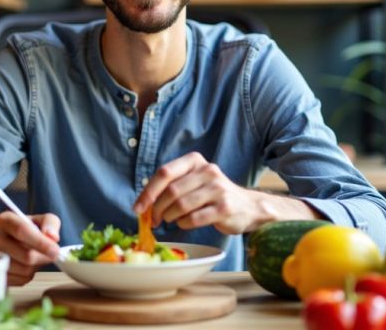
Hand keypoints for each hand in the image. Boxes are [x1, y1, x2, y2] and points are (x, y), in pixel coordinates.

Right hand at [0, 211, 60, 285]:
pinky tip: (24, 265)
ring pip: (25, 270)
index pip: (22, 231)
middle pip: (26, 256)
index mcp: (4, 221)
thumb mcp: (36, 220)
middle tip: (51, 254)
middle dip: (43, 257)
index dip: (41, 242)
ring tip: (33, 256)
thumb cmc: (20, 231)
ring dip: (36, 266)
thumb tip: (53, 237)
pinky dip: (28, 274)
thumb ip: (50, 222)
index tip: (55, 251)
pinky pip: (21, 280)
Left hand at [133, 152, 264, 234]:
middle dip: (157, 209)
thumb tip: (142, 204)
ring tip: (171, 220)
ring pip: (181, 206)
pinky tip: (186, 223)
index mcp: (195, 161)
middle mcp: (207, 171)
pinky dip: (184, 224)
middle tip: (153, 220)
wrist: (247, 207)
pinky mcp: (225, 208)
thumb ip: (171, 186)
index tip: (138, 208)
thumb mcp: (193, 182)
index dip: (148, 192)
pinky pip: (194, 219)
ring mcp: (218, 189)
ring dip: (170, 217)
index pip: (164, 173)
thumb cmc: (212, 196)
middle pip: (171, 191)